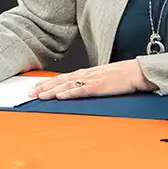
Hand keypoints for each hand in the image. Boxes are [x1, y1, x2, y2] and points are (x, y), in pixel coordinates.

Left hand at [30, 59, 151, 99]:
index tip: (35, 87)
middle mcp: (86, 74)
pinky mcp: (99, 87)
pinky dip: (69, 93)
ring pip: (67, 85)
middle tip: (29, 93)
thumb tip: (80, 88)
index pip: (63, 77)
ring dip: (52, 90)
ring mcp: (92, 80)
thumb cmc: (123, 76)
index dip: (48, 82)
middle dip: (44, 87)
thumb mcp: (103, 77)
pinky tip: (60, 96)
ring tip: (39, 95)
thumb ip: (91, 82)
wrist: (137, 72)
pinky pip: (81, 90)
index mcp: (87, 73)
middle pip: (61, 80)